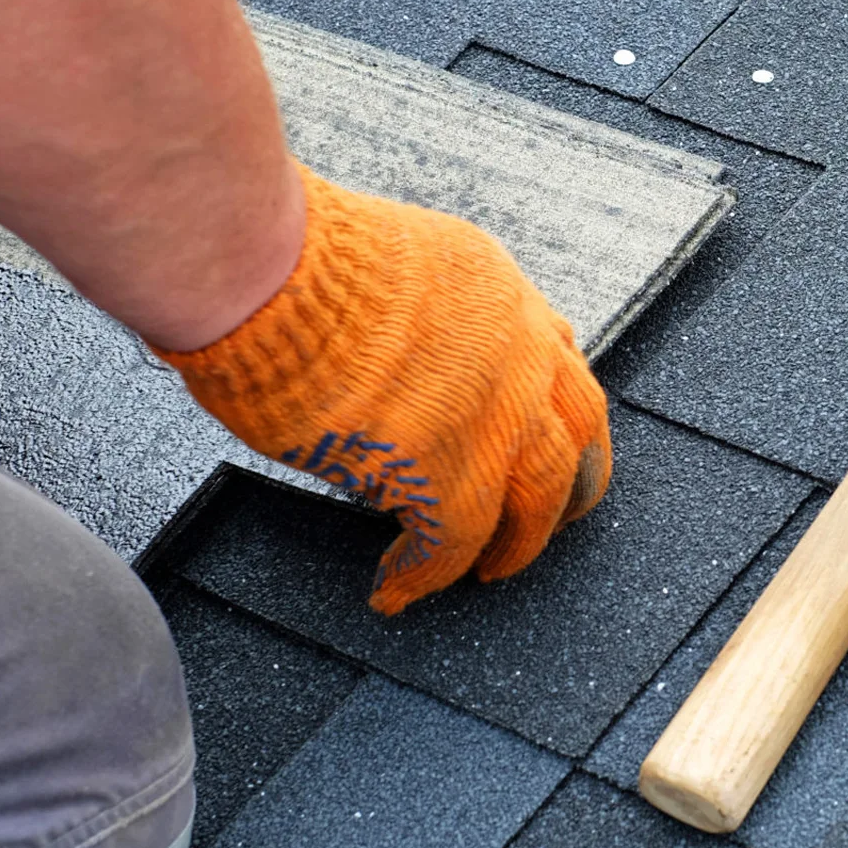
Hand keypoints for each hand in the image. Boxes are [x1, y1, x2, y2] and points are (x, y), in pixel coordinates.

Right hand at [158, 165, 610, 613]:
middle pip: (579, 435)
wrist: (268, 272)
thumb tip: (395, 357)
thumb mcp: (392, 261)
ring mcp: (494, 415)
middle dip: (571, 486)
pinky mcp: (446, 472)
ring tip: (489, 573)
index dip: (554, 410)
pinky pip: (452, 545)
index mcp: (501, 293)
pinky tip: (395, 588)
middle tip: (554, 522)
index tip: (549, 439)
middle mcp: (520, 352)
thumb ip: (420, 314)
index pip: (559, 361)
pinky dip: (423, 575)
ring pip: (538, 500)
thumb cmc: (291, 259)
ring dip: (516, 544)